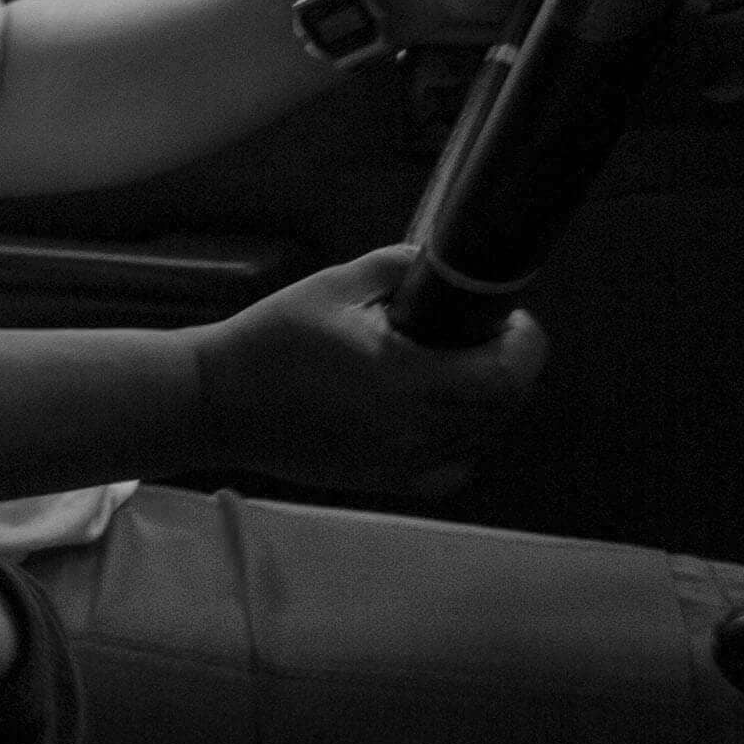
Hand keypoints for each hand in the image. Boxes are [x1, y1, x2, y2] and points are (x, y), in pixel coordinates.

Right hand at [187, 243, 546, 486]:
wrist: (218, 402)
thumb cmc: (270, 340)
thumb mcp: (332, 287)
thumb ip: (396, 268)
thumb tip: (439, 263)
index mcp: (407, 379)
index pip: (507, 372)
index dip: (525, 343)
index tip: (511, 319)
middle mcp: (417, 429)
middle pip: (505, 404)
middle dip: (508, 365)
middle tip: (484, 335)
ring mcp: (405, 462)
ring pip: (484, 435)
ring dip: (487, 400)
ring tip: (456, 369)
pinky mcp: (390, 481)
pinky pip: (454, 466)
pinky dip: (461, 441)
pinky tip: (435, 415)